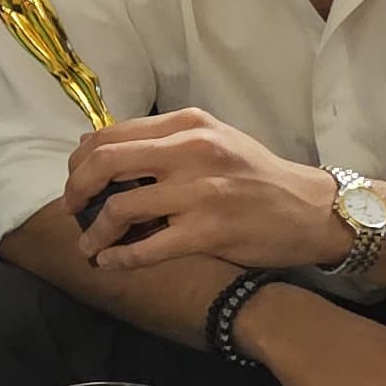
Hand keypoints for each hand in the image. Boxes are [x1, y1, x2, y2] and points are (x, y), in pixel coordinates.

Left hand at [71, 110, 352, 275]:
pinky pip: (147, 247)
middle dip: (76, 189)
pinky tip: (110, 262)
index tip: (76, 180)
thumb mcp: (213, 140)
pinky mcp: (209, 231)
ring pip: (120, 208)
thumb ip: (163, 143)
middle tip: (72, 209)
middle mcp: (191, 150)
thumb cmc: (257, 175)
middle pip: (104, 163)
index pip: (111, 135)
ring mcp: (200, 191)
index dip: (81, 161)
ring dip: (94, 232)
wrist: (313, 209)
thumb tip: (100, 154)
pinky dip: (120, 257)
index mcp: (187, 124)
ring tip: (88, 245)